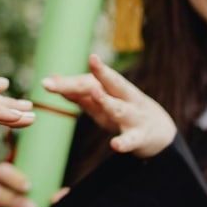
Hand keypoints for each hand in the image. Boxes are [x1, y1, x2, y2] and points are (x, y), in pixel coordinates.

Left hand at [44, 55, 175, 158]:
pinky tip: (115, 146)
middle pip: (112, 84)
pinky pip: (131, 140)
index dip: (68, 83)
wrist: (160, 133)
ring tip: (96, 94)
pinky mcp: (140, 137)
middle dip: (101, 73)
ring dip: (108, 101)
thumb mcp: (102, 102)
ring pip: (120, 108)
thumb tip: (52, 80)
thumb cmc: (124, 112)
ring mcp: (133, 117)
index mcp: (113, 89)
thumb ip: (79, 93)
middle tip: (92, 61)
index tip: (47, 82)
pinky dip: (124, 143)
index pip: (89, 82)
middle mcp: (125, 98)